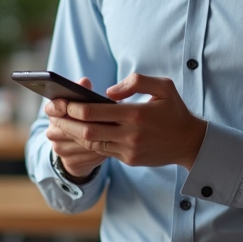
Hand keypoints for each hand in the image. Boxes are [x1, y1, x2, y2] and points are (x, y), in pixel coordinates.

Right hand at [45, 77, 108, 178]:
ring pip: (80, 141)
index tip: (67, 103)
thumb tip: (84, 81)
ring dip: (97, 135)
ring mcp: (60, 149)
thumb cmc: (83, 120)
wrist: (78, 151)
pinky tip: (112, 142)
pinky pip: (88, 154)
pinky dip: (101, 148)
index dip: (58, 106)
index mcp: (53, 115)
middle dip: (86, 122)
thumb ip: (83, 91)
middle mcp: (52, 132)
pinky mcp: (70, 163)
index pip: (51, 109)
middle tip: (104, 116)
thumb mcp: (82, 104)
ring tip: (114, 129)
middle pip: (67, 127)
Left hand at [47, 73, 207, 170]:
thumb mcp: (163, 86)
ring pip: (92, 143)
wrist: (190, 142)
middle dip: (66, 122)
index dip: (74, 108)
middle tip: (52, 114)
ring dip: (73, 134)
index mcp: (136, 113)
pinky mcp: (129, 160)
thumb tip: (109, 92)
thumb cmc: (175, 110)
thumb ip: (136, 82)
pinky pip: (103, 151)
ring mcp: (129, 150)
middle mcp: (130, 134)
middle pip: (87, 130)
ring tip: (59, 124)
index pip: (95, 112)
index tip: (61, 101)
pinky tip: (78, 133)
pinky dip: (87, 142)